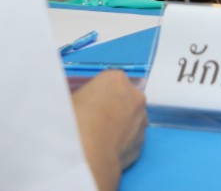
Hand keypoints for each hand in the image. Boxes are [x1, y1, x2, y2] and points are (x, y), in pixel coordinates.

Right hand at [72, 70, 146, 190]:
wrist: (86, 154)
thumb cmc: (73, 123)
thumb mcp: (66, 101)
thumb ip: (76, 98)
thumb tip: (72, 102)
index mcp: (115, 80)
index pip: (109, 82)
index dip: (97, 94)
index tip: (87, 104)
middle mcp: (135, 96)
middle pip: (123, 99)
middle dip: (111, 108)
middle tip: (92, 121)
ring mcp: (141, 120)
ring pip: (130, 120)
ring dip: (119, 126)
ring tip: (97, 138)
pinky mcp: (141, 143)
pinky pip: (131, 140)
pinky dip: (121, 144)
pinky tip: (105, 150)